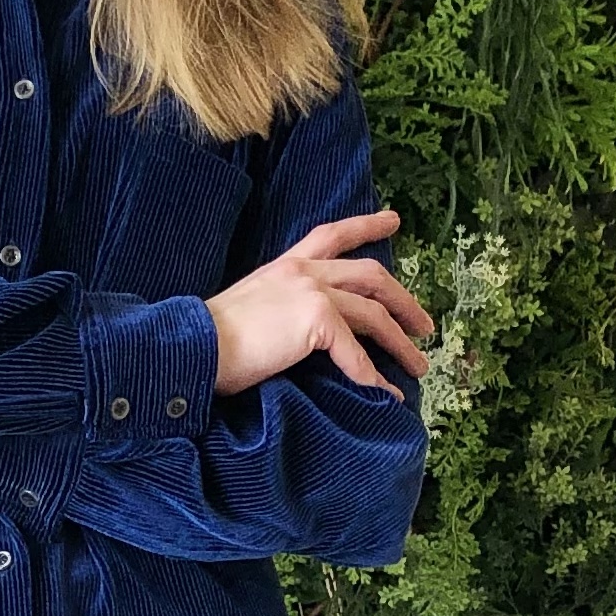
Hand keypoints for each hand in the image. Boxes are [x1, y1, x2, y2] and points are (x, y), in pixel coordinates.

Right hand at [205, 208, 434, 395]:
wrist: (191, 347)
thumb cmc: (208, 341)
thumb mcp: (250, 311)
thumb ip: (280, 312)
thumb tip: (300, 338)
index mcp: (286, 267)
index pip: (332, 235)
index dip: (367, 225)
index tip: (394, 221)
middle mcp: (303, 272)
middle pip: (370, 276)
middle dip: (403, 300)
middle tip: (424, 324)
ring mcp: (311, 292)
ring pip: (373, 314)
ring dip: (401, 342)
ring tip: (418, 365)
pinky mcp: (315, 320)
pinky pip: (355, 353)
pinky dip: (372, 378)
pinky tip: (384, 394)